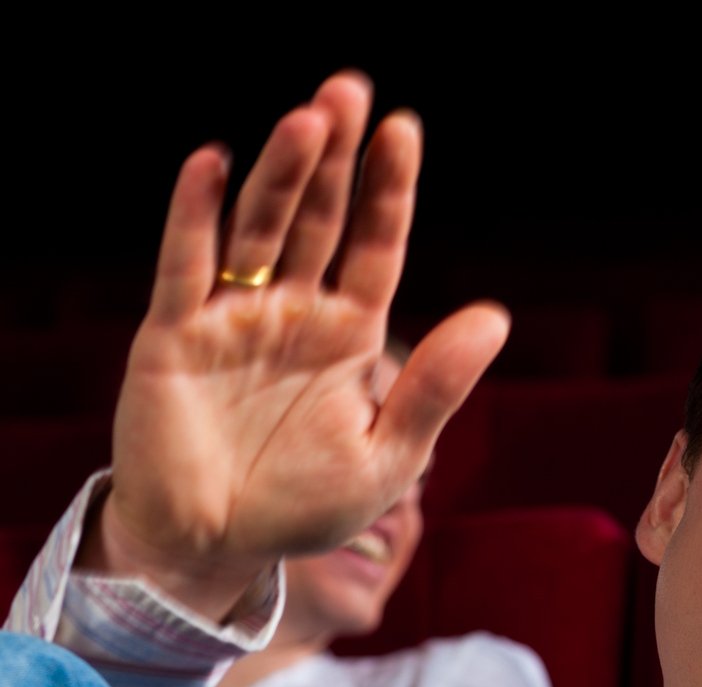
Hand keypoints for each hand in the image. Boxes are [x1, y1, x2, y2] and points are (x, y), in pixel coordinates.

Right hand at [86, 71, 508, 619]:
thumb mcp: (387, 454)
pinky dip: (197, 215)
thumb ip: (434, 386)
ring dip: (280, 172)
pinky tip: (213, 164)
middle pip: (317, 219)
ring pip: (259, 229)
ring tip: (307, 118)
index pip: (374, 246)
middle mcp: (293, 314)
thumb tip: (495, 315)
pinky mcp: (174, 335)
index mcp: (349, 336)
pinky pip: (186, 265)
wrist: (217, 550)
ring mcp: (232, 319)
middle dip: (333, 157)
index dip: (387, 191)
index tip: (403, 130)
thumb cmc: (303, 508)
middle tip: (350, 90)